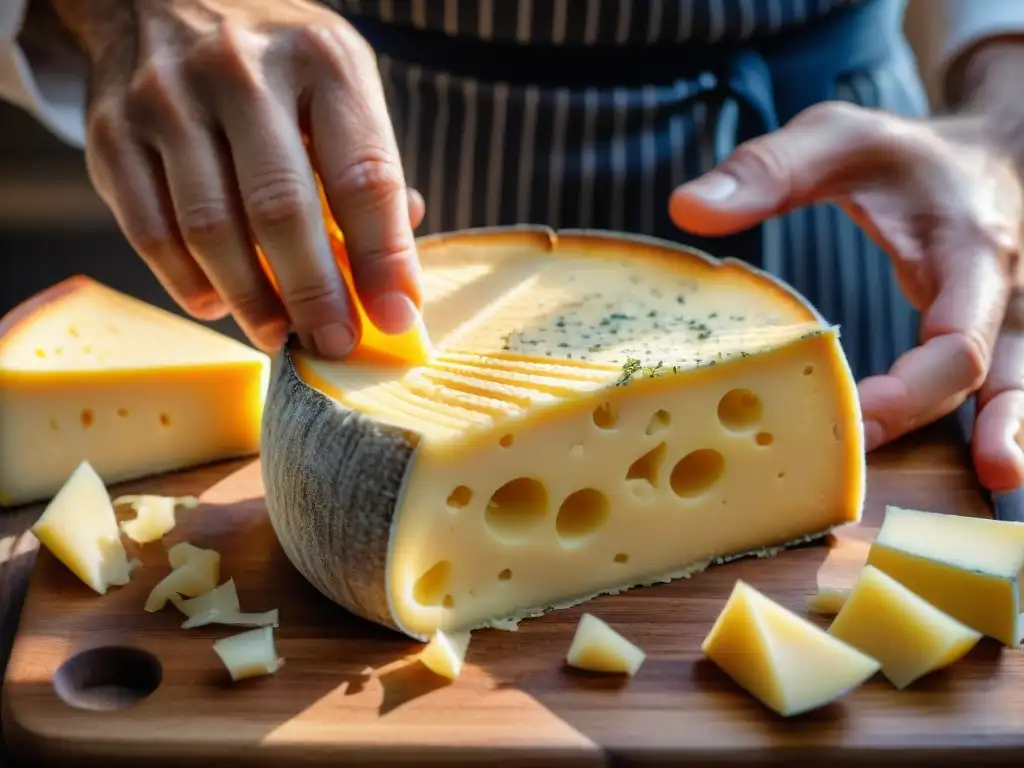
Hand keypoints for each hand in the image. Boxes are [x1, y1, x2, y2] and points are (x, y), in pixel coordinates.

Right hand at [51, 0, 423, 357]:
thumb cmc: (275, 63)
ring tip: (278, 334)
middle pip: (282, 209)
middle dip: (315, 292)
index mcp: (322, 61)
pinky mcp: (112, 130)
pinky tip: (216, 303)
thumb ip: (367, 169)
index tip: (398, 317)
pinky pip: (149, 228)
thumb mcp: (338, 85)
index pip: (363, 176)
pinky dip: (185, 281)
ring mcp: (168, 98)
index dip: (384, 258)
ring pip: (211, 226)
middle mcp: (242, 70)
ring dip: (250, 298)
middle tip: (335, 343)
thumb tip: (394, 274)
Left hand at [668, 101, 1023, 494]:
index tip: (854, 416)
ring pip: (1014, 389)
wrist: (992, 152)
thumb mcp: (838, 139)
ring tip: (992, 480)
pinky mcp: (997, 334)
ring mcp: (1009, 319)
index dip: (910, 389)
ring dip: (999, 435)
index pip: (956, 339)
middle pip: (981, 379)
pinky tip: (978, 465)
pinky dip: (990, 424)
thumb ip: (770, 169)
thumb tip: (684, 210)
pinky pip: (1001, 387)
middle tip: (858, 462)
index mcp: (970, 253)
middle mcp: (1003, 294)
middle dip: (922, 422)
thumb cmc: (906, 153)